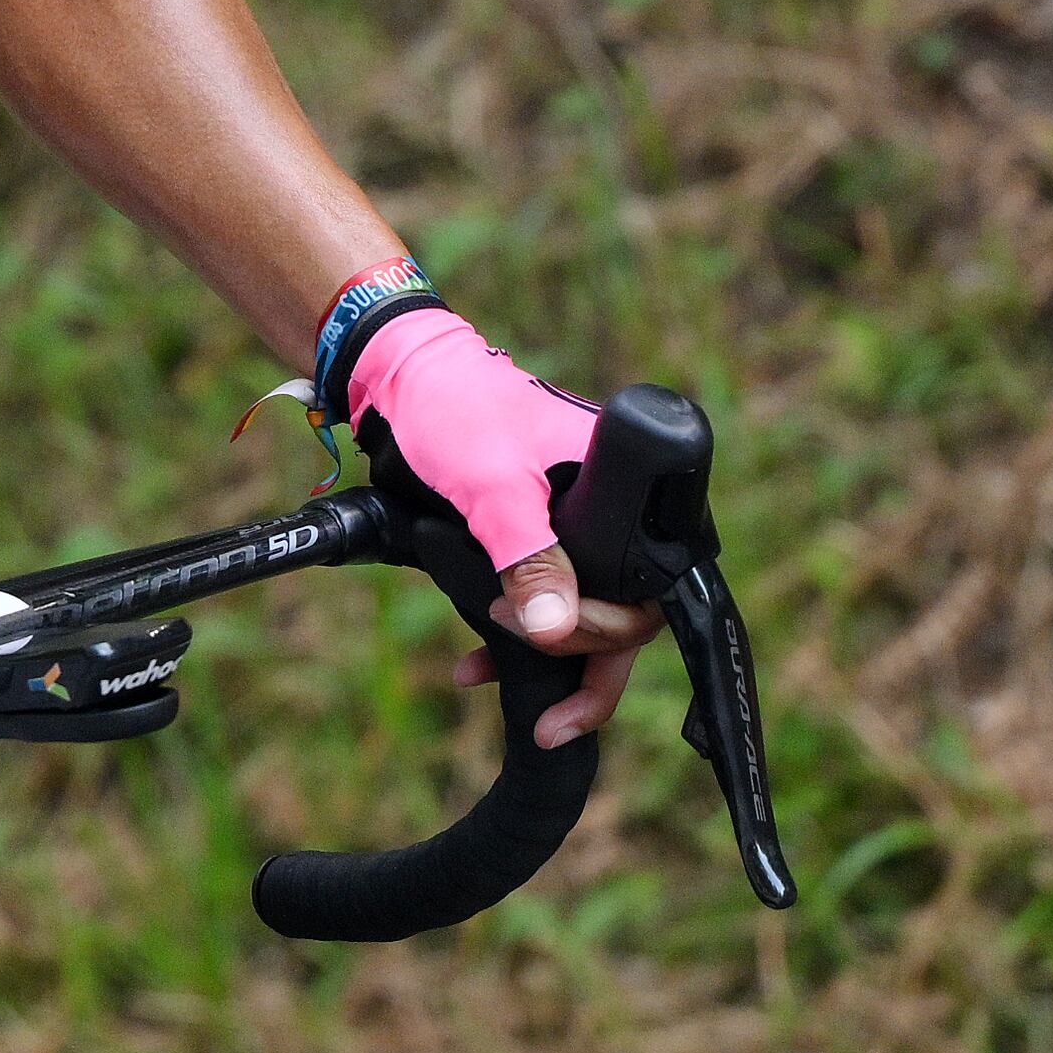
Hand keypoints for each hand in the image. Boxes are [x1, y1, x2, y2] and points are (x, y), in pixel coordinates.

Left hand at [348, 309, 663, 748]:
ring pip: (582, 615)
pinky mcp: (537, 539)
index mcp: (627, 494)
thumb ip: (527, 555)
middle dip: (570, 647)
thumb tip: (557, 629)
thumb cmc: (455, 410)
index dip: (607, 630)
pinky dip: (516, 634)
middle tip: (505, 633)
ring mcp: (578, 531)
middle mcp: (614, 517)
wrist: (401, 379)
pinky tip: (475, 661)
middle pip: (623, 615)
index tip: (550, 637)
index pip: (651, 592)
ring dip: (544, 654)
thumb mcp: (493, 487)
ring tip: (487, 673)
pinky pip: (546, 602)